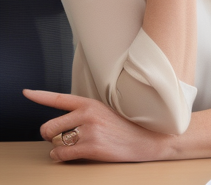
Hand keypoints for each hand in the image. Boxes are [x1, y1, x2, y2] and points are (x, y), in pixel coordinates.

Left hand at [23, 89, 170, 161]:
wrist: (146, 139)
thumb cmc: (124, 126)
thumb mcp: (105, 111)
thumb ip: (83, 113)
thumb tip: (59, 124)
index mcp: (90, 103)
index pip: (59, 98)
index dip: (40, 95)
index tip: (26, 92)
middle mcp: (87, 114)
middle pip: (49, 127)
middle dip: (50, 136)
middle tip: (60, 137)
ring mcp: (89, 131)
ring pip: (54, 143)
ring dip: (58, 148)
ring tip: (73, 146)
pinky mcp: (91, 147)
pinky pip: (61, 155)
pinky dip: (62, 158)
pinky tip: (74, 154)